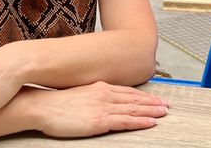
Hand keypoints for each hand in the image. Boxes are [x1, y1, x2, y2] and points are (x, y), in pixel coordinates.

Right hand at [30, 81, 167, 137]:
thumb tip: (101, 99)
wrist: (43, 106)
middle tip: (167, 105)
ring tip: (164, 113)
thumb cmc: (56, 102)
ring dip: (152, 111)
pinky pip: (126, 121)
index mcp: (100, 87)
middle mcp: (105, 95)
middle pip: (135, 99)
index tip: (154, 98)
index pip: (128, 92)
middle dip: (153, 102)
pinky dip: (141, 121)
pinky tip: (151, 122)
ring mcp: (104, 107)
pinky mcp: (100, 121)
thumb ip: (93, 95)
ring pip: (134, 109)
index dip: (143, 96)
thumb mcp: (79, 93)